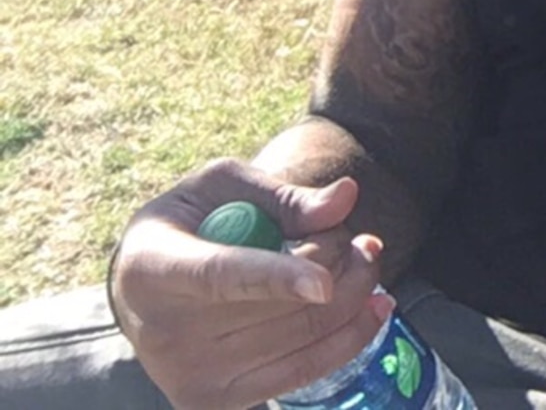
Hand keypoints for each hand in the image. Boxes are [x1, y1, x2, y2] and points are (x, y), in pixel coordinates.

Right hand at [110, 159, 395, 409]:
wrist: (140, 290)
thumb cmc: (189, 224)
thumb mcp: (221, 189)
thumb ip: (282, 195)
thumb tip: (346, 196)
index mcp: (153, 268)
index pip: (219, 277)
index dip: (274, 279)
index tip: (323, 283)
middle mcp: (163, 334)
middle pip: (280, 306)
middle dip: (341, 261)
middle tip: (356, 238)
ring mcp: (191, 377)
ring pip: (305, 337)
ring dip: (354, 292)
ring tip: (362, 260)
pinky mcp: (219, 402)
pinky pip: (307, 370)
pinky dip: (350, 336)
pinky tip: (372, 307)